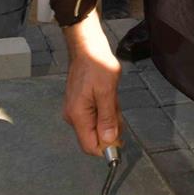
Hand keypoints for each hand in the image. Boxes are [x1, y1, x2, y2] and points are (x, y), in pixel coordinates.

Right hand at [63, 11, 122, 155]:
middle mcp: (73, 116)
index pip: (90, 146)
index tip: (120, 137)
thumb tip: (109, 140)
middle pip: (94, 137)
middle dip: (110, 128)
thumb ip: (108, 118)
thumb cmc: (96, 65)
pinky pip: (95, 115)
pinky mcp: (80, 103)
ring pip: (96, 125)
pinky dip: (105, 109)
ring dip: (109, 116)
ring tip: (112, 98)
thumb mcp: (107, 92)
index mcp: (78, 115)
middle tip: (116, 107)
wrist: (87, 47)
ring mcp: (76, 110)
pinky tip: (108, 95)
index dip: (106, 147)